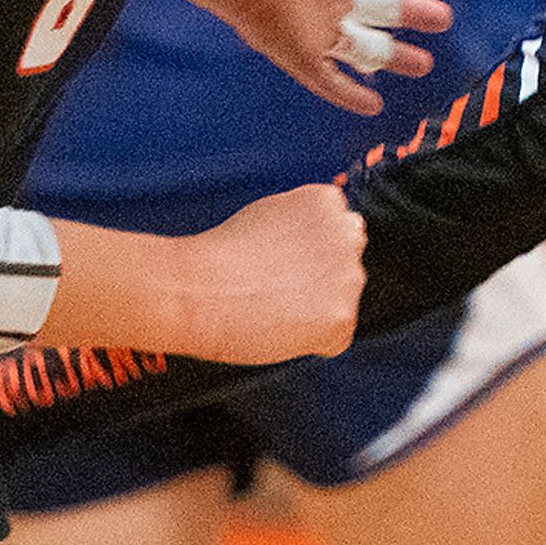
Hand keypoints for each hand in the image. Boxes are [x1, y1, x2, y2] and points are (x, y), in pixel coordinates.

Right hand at [165, 183, 367, 363]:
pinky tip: (277, 328)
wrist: (196, 291)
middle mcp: (347, 234)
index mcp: (327, 201)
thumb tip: (316, 249)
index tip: (276, 263)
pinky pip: (333, 339)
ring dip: (315, 310)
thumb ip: (302, 226)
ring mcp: (349, 276)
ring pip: (340, 302)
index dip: (304, 254)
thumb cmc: (219, 257)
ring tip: (268, 307)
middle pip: (343, 265)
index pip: (337, 232)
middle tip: (272, 289)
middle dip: (320, 279)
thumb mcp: (267, 216)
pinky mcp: (341, 317)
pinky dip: (310, 342)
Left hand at [173, 0, 452, 118]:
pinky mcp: (303, 56)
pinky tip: (374, 106)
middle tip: (442, 18)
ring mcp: (316, 28)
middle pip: (378, 8)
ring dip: (393, 58)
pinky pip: (331, 81)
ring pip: (364, 49)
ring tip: (424, 65)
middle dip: (410, 13)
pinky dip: (352, 94)